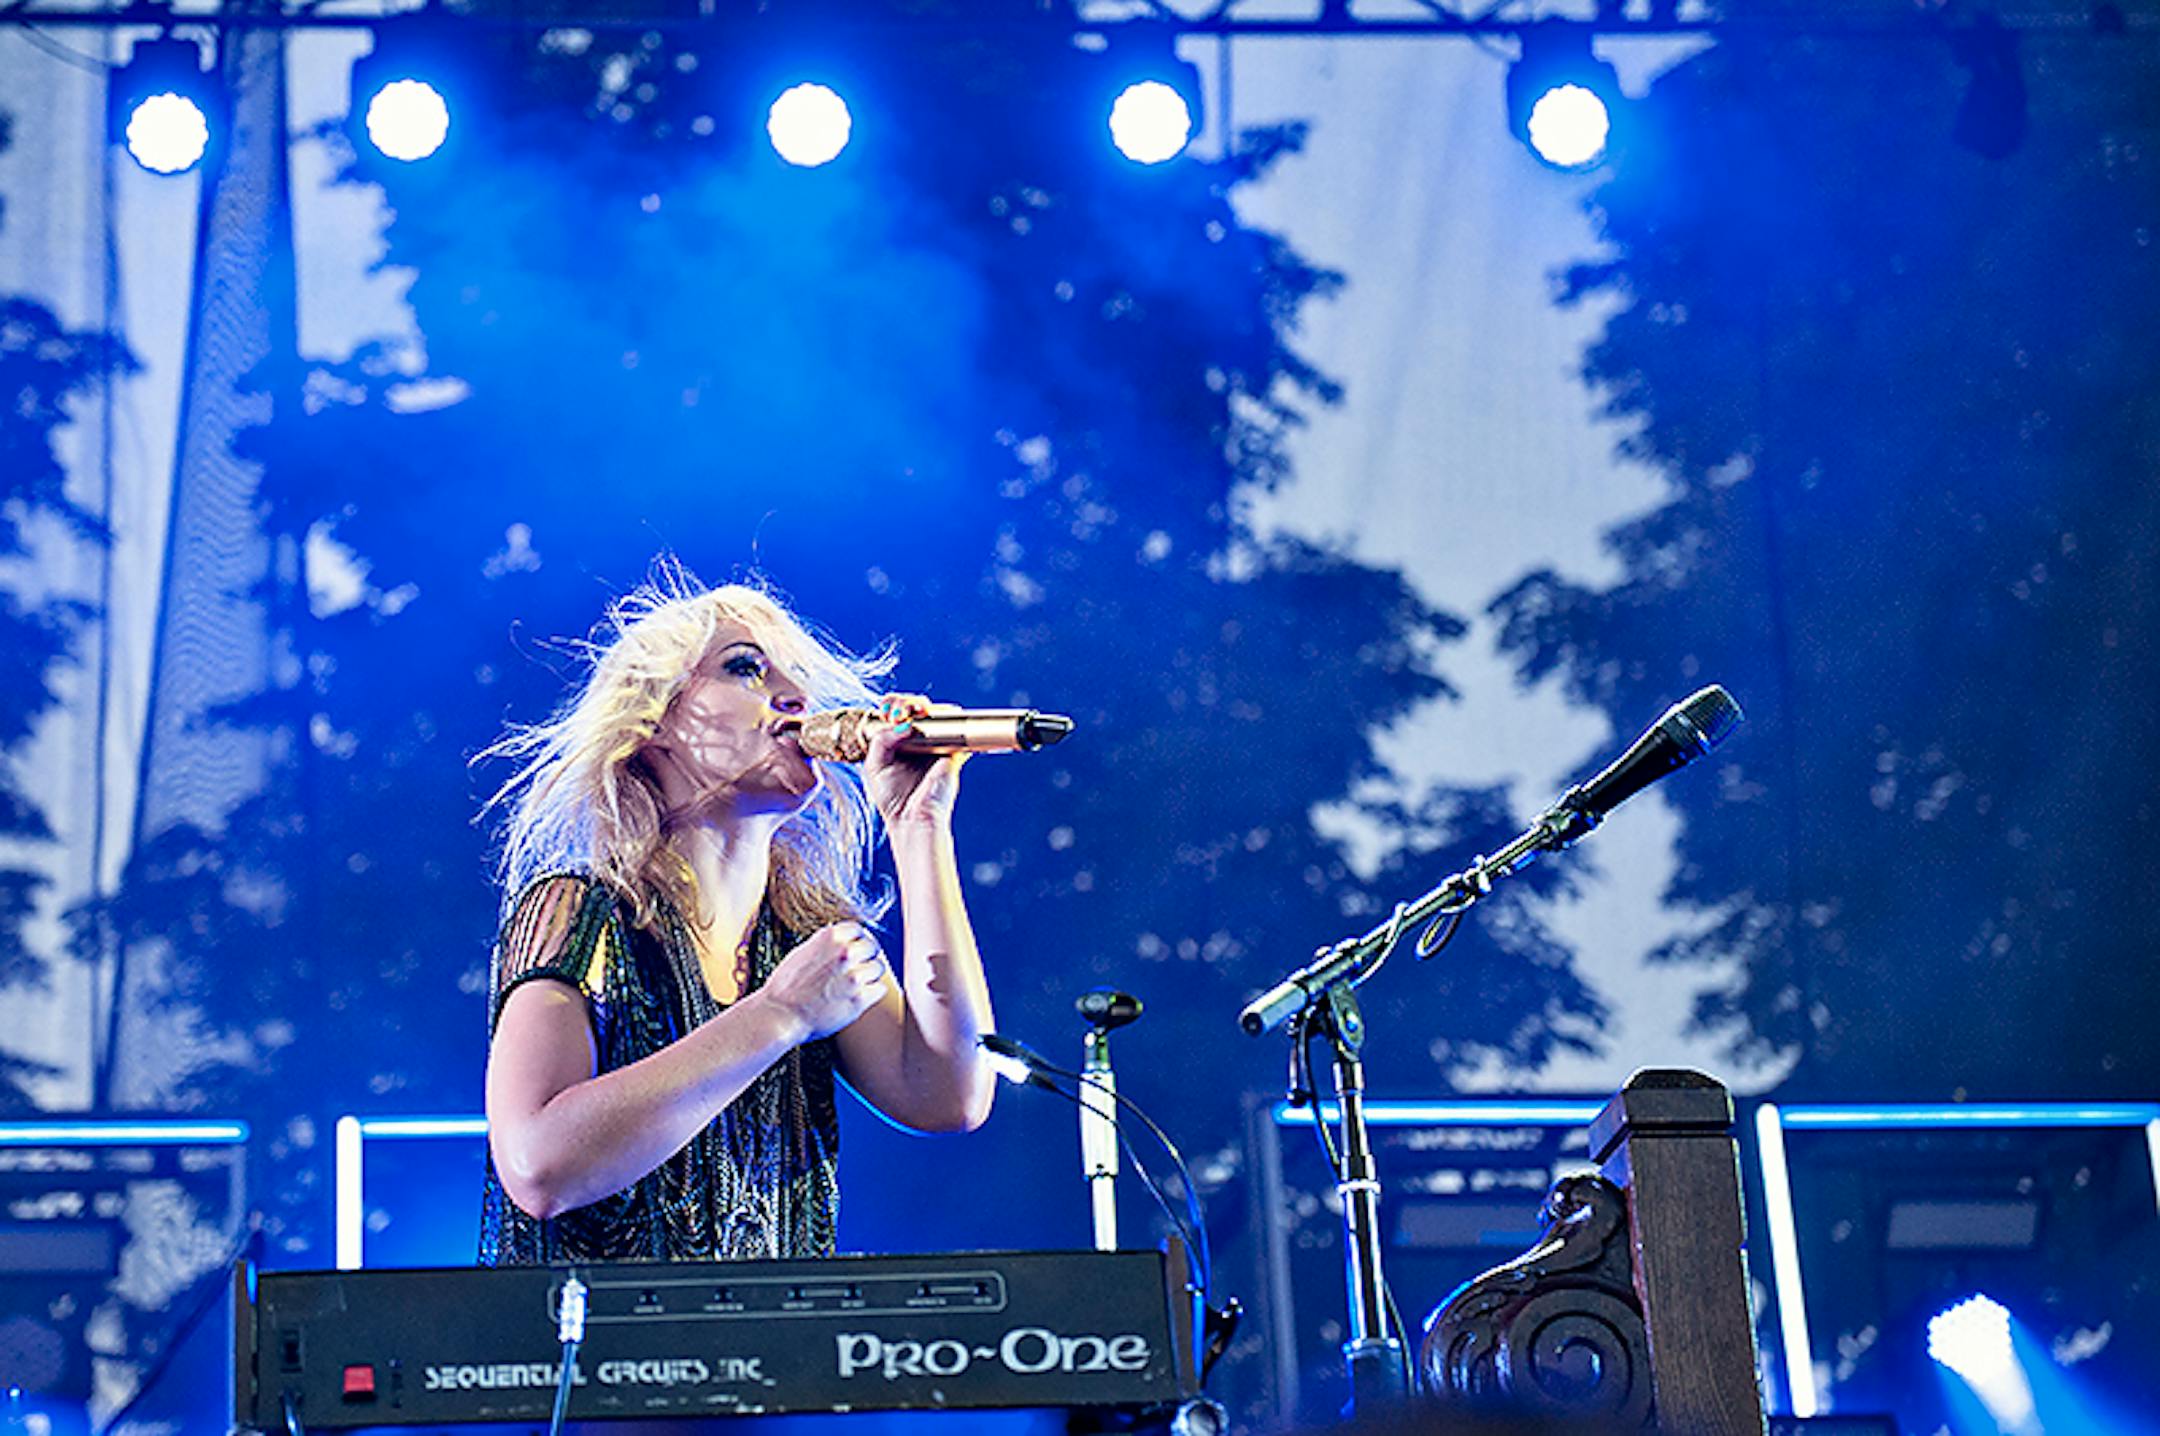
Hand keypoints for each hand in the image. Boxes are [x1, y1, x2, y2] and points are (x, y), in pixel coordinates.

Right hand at [755, 922, 889, 1042]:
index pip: (859, 930)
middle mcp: (845, 952)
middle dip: (866, 958)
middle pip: (873, 948)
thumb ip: (826, 945)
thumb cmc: (786, 988)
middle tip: (857, 970)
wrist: (779, 1016)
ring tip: (854, 986)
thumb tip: (844, 940)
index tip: (855, 951)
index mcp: (830, 937)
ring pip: (878, 968)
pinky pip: (879, 989)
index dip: (857, 942)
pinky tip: (857, 998)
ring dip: (869, 976)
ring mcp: (853, 975)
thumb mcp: (803, 953)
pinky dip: (871, 994)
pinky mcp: (859, 999)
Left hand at [863, 693, 967, 831]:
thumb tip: (904, 724)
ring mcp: (938, 743)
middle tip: (896, 713)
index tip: (886, 712)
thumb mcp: (874, 765)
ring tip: (908, 715)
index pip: (899, 711)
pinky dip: (948, 719)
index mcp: (900, 741)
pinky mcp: (954, 752)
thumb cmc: (893, 798)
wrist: (913, 819)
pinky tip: (930, 721)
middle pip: (918, 706)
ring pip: (938, 711)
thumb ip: (881, 740)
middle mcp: (920, 739)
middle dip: (905, 702)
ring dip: (922, 706)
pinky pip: (958, 728)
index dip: (893, 704)